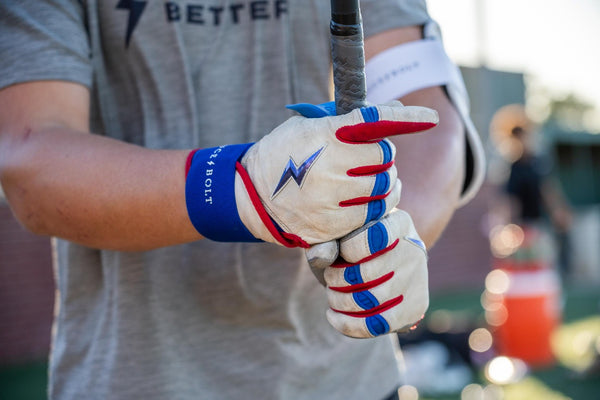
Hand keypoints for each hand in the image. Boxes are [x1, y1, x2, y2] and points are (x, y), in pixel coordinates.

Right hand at [237, 102, 436, 246]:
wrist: (252, 196)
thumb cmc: (285, 153)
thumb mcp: (308, 125)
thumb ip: (352, 118)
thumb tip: (397, 109)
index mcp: (323, 136)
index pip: (373, 122)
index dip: (406, 119)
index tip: (431, 118)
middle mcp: (329, 167)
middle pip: (385, 159)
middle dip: (383, 157)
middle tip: (369, 159)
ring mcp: (330, 200)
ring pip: (384, 190)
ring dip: (385, 184)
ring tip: (369, 181)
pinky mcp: (331, 226)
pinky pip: (371, 216)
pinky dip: (373, 207)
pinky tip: (360, 202)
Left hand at [323, 209, 428, 337]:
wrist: (385, 261)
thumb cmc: (354, 242)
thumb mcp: (339, 233)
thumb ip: (326, 239)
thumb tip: (321, 257)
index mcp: (398, 222)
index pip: (374, 237)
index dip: (348, 249)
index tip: (340, 251)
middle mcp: (414, 249)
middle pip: (367, 274)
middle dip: (337, 279)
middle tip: (329, 277)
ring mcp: (418, 280)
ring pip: (369, 301)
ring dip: (339, 301)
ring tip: (332, 294)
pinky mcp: (416, 308)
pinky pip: (377, 324)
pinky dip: (347, 324)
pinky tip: (332, 315)